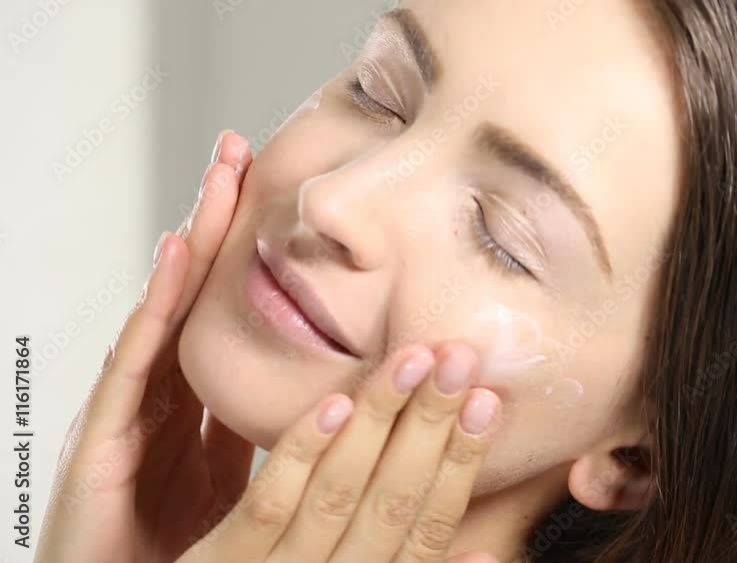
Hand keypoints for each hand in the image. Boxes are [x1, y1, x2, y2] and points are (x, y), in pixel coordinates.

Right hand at [35, 131, 254, 562]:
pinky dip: (156, 311)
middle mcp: (161, 407)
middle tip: (241, 153)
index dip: (247, 260)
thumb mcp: (242, 492)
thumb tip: (350, 409)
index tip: (280, 198)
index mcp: (200, 418)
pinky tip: (180, 256)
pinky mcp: (95, 448)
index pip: (226, 321)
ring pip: (166, 315)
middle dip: (218, 228)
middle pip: (195, 301)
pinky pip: (132, 370)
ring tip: (217, 175)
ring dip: (194, 244)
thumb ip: (280, 446)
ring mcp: (125, 419)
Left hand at [176, 342, 503, 562]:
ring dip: (382, 423)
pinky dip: (305, 453)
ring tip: (413, 361)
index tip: (488, 403)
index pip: (428, 528)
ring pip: (338, 494)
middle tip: (459, 358)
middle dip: (433, 425)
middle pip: (393, 503)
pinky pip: (267, 507)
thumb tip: (485, 553)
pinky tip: (335, 404)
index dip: (464, 465)